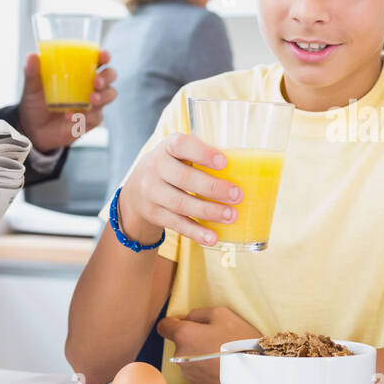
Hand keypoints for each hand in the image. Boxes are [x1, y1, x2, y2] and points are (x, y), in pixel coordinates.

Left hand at [17, 50, 117, 152]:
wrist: (34, 129)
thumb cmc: (35, 103)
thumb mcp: (32, 87)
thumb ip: (32, 72)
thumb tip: (32, 56)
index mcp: (78, 73)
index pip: (97, 60)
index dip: (104, 56)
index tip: (103, 56)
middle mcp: (89, 86)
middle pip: (110, 76)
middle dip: (107, 77)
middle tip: (96, 81)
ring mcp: (93, 103)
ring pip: (109, 95)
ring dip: (103, 95)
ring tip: (91, 99)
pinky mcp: (91, 119)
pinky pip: (97, 115)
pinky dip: (86, 115)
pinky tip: (70, 116)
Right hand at [117, 132, 242, 247]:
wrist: (136, 190)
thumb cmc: (172, 167)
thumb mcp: (179, 154)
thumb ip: (203, 157)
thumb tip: (247, 168)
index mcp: (167, 147)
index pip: (181, 145)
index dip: (202, 153)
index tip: (224, 162)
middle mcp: (155, 168)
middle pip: (183, 179)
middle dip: (213, 188)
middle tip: (237, 195)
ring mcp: (152, 193)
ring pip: (181, 204)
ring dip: (208, 211)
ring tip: (231, 216)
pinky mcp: (154, 214)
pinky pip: (177, 224)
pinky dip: (196, 232)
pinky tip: (213, 238)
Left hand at [157, 306, 259, 383]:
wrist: (253, 372)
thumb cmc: (238, 340)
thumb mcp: (222, 314)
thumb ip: (198, 313)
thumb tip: (187, 319)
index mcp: (184, 335)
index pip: (164, 326)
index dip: (174, 322)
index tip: (186, 323)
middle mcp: (180, 356)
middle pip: (179, 343)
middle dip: (192, 339)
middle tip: (214, 338)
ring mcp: (188, 373)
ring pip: (187, 358)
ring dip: (198, 354)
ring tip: (220, 354)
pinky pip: (197, 372)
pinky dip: (205, 368)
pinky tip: (221, 365)